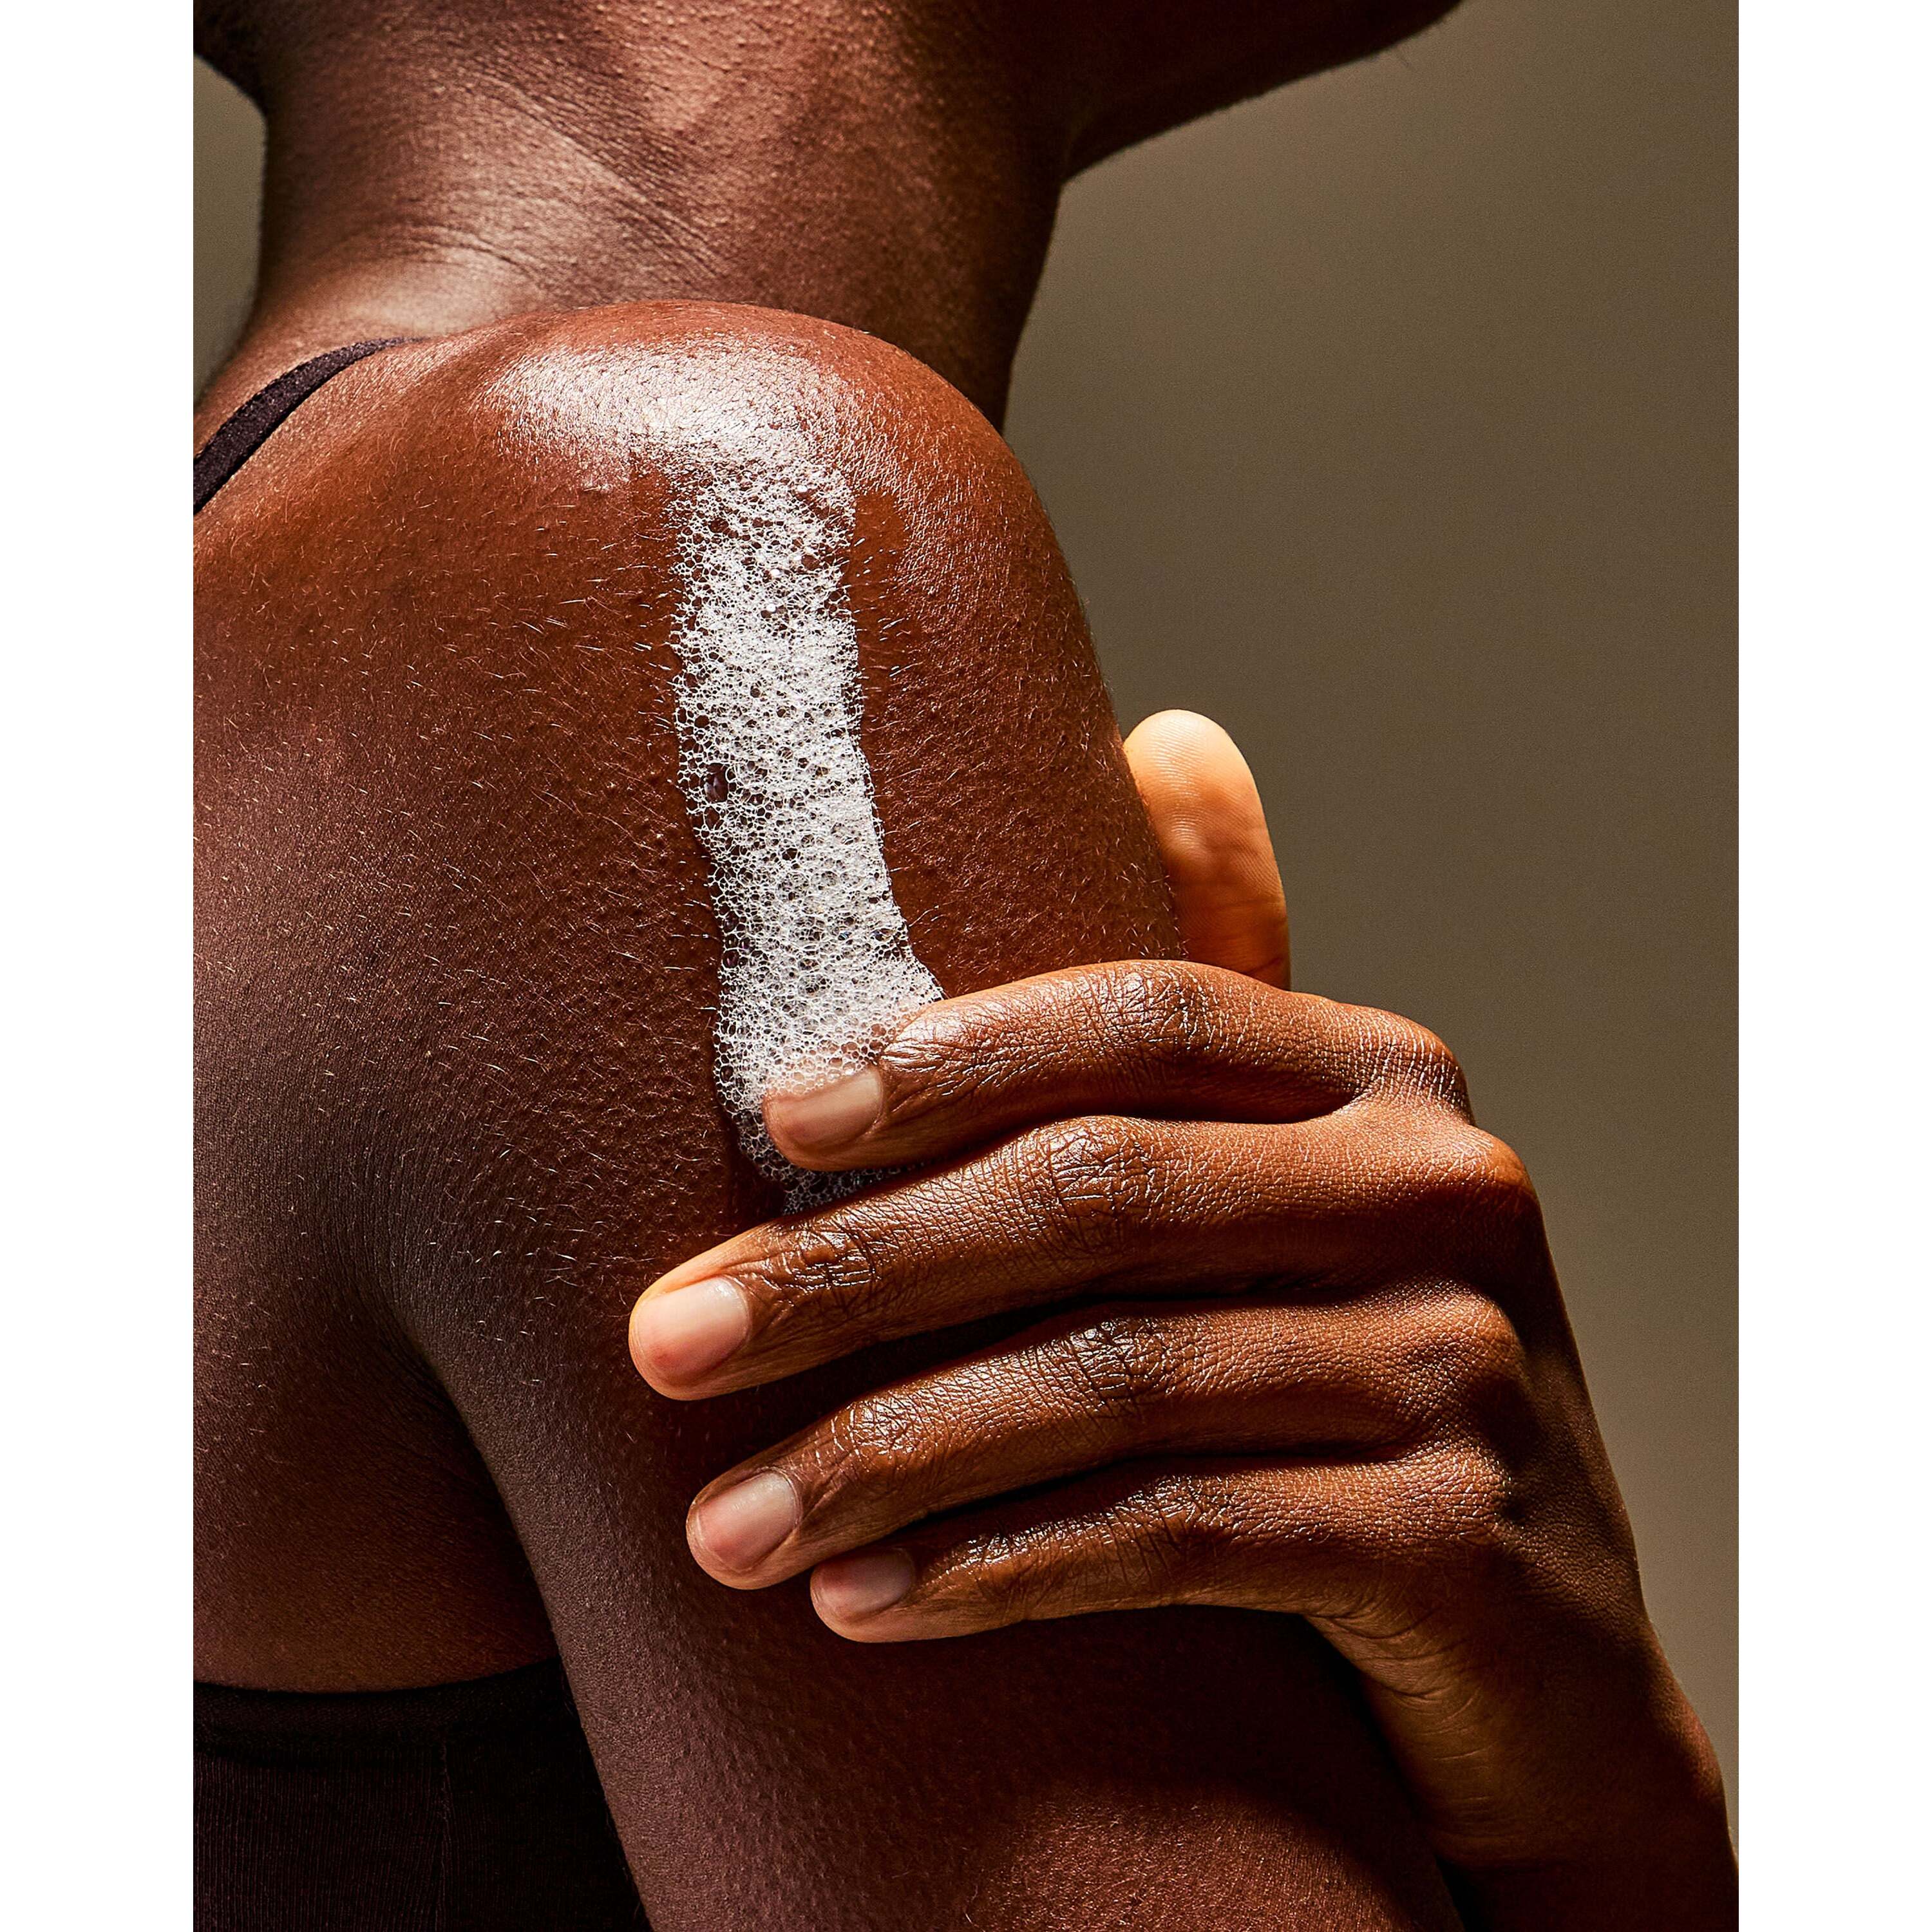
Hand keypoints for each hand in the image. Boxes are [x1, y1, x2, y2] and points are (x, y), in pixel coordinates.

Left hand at [629, 713, 1733, 1923]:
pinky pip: (1178, 1534)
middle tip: (667, 1344)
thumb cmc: (1336, 1403)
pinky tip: (863, 1603)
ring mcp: (1469, 1364)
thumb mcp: (1278, 1215)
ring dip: (885, 1457)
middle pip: (1096, 1194)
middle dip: (851, 1273)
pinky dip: (997, 1566)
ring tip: (725, 1525)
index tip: (767, 1122)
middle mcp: (1443, 1189)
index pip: (1136, 1019)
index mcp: (1379, 1077)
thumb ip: (1194, 1050)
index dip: (942, 1059)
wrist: (1533, 1665)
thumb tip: (1167, 736)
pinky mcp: (1464, 1538)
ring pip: (1115, 1379)